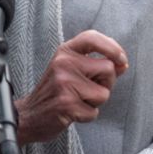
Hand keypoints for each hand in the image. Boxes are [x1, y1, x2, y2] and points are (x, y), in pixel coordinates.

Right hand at [16, 29, 126, 143]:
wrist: (30, 115)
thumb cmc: (54, 92)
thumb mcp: (71, 70)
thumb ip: (97, 65)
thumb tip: (122, 64)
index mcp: (65, 52)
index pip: (92, 37)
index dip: (113, 47)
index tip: (122, 60)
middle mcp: (63, 63)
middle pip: (108, 68)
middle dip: (106, 83)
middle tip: (86, 90)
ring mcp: (64, 83)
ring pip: (104, 92)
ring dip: (96, 102)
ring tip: (77, 100)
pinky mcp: (67, 103)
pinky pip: (94, 111)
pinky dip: (88, 115)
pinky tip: (73, 112)